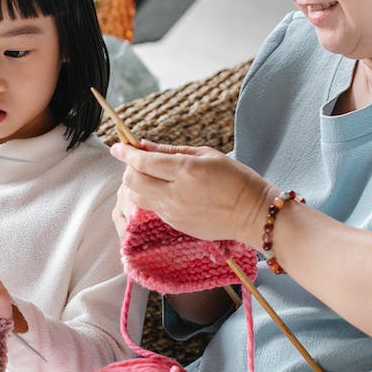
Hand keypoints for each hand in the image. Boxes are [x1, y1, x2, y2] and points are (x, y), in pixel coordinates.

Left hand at [110, 140, 276, 246]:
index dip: (126, 152)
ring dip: (136, 184)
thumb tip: (145, 146)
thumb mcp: (207, 155)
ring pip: (138, 198)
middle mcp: (176, 194)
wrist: (254, 215)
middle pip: (134, 181)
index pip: (144, 161)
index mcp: (186, 170)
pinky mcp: (176, 225)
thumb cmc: (236, 179)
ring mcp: (174, 213)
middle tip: (135, 159)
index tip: (117, 146)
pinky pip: (152, 209)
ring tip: (147, 174)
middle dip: (129, 168)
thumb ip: (172, 151)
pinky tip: (162, 189)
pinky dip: (150, 196)